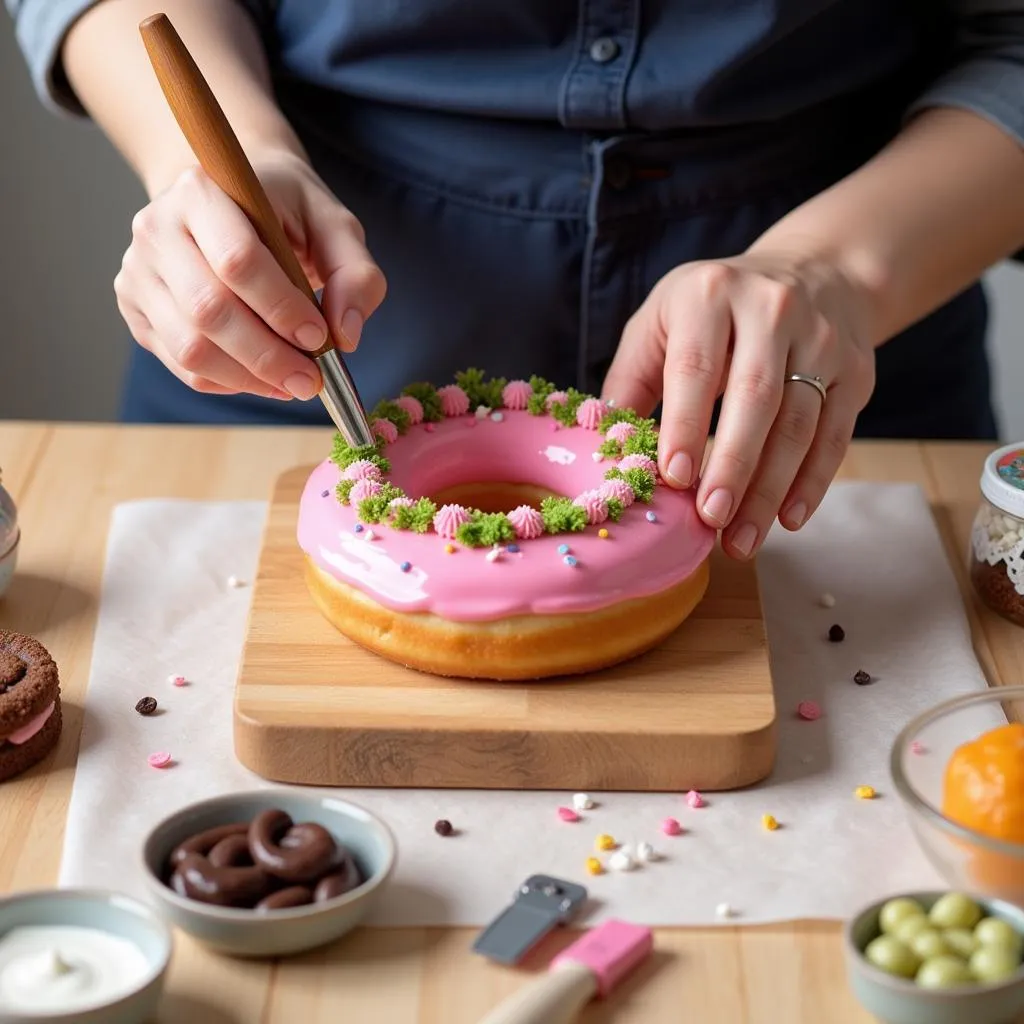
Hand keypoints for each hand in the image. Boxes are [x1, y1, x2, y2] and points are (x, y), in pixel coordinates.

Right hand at [114, 151, 385, 399]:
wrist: (234, 203)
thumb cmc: (288, 215)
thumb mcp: (335, 227)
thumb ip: (355, 276)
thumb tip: (345, 336)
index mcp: (201, 190)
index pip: (237, 261)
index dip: (282, 308)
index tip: (320, 338)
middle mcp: (156, 228)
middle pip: (208, 311)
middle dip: (269, 356)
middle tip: (312, 380)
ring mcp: (138, 271)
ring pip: (189, 348)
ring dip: (250, 379)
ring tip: (294, 384)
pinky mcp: (136, 310)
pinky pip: (181, 366)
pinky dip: (229, 383)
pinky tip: (265, 379)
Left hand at [602, 252, 875, 557]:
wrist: (813, 270)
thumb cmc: (714, 309)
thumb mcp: (661, 321)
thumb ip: (631, 381)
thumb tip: (603, 451)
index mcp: (710, 295)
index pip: (697, 366)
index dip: (686, 424)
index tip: (674, 478)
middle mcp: (771, 310)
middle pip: (756, 398)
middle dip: (733, 466)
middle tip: (710, 519)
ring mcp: (821, 339)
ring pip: (799, 424)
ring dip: (770, 489)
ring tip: (742, 540)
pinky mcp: (856, 371)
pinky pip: (835, 435)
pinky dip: (813, 482)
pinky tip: (789, 519)